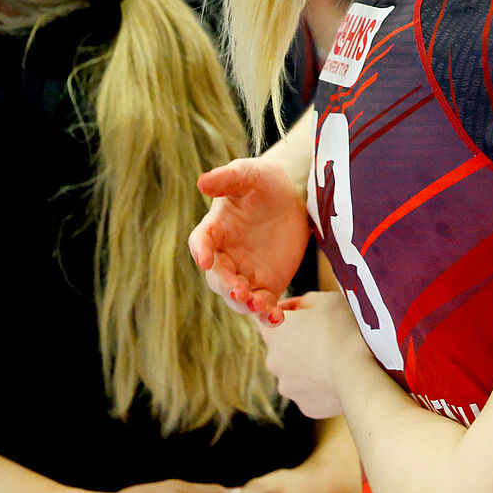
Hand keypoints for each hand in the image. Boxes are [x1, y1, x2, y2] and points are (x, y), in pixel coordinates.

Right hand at [190, 150, 312, 318]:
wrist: (292, 197)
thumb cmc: (263, 182)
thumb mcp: (248, 174)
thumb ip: (227, 178)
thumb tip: (202, 182)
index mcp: (215, 230)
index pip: (200, 243)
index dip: (201, 251)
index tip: (205, 259)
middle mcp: (225, 256)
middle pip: (218, 278)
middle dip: (226, 286)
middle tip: (239, 290)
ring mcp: (245, 273)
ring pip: (238, 297)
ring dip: (245, 305)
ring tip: (258, 305)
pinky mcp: (267, 285)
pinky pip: (263, 305)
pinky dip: (267, 315)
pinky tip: (276, 318)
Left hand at [257, 292, 367, 418]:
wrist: (360, 374)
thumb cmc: (344, 330)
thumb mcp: (328, 300)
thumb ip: (307, 301)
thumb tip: (300, 308)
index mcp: (273, 331)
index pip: (266, 316)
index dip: (287, 312)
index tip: (306, 312)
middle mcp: (272, 360)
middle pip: (282, 346)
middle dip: (299, 341)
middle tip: (327, 337)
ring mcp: (287, 386)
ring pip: (296, 372)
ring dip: (310, 365)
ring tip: (337, 360)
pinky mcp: (304, 406)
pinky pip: (311, 392)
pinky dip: (322, 386)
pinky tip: (340, 379)